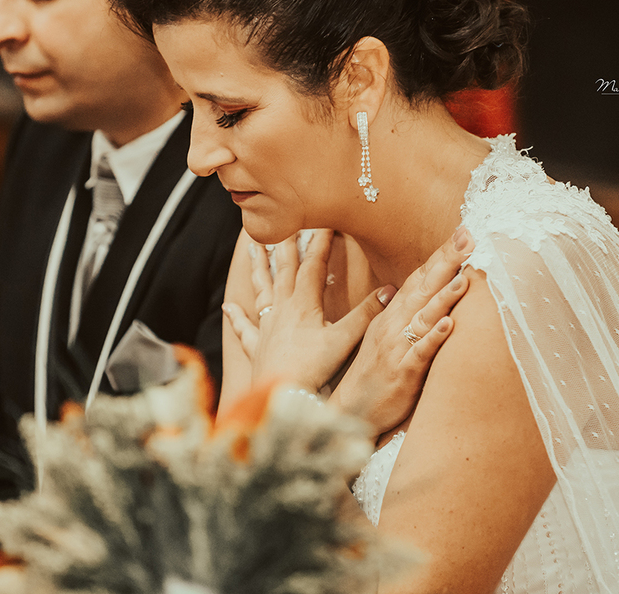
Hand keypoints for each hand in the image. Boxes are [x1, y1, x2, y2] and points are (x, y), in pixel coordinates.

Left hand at [223, 230, 385, 391]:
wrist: (281, 396)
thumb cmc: (313, 369)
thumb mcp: (345, 340)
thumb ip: (367, 313)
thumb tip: (391, 289)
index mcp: (303, 304)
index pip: (313, 265)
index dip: (321, 242)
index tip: (326, 221)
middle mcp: (281, 309)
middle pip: (284, 269)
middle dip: (286, 244)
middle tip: (283, 222)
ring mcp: (267, 327)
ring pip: (262, 290)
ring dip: (259, 268)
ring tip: (254, 247)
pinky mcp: (257, 348)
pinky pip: (244, 328)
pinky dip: (236, 317)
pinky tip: (227, 307)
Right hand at [330, 227, 473, 435]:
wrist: (350, 412)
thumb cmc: (370, 376)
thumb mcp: (382, 337)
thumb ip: (398, 313)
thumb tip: (405, 289)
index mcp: (391, 315)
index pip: (419, 278)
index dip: (440, 255)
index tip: (462, 232)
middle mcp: (393, 326)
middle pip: (424, 287)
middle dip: (446, 261)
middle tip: (468, 236)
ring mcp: (398, 349)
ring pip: (424, 317)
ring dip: (445, 295)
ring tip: (464, 275)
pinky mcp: (403, 373)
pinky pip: (421, 353)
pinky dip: (434, 338)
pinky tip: (449, 324)